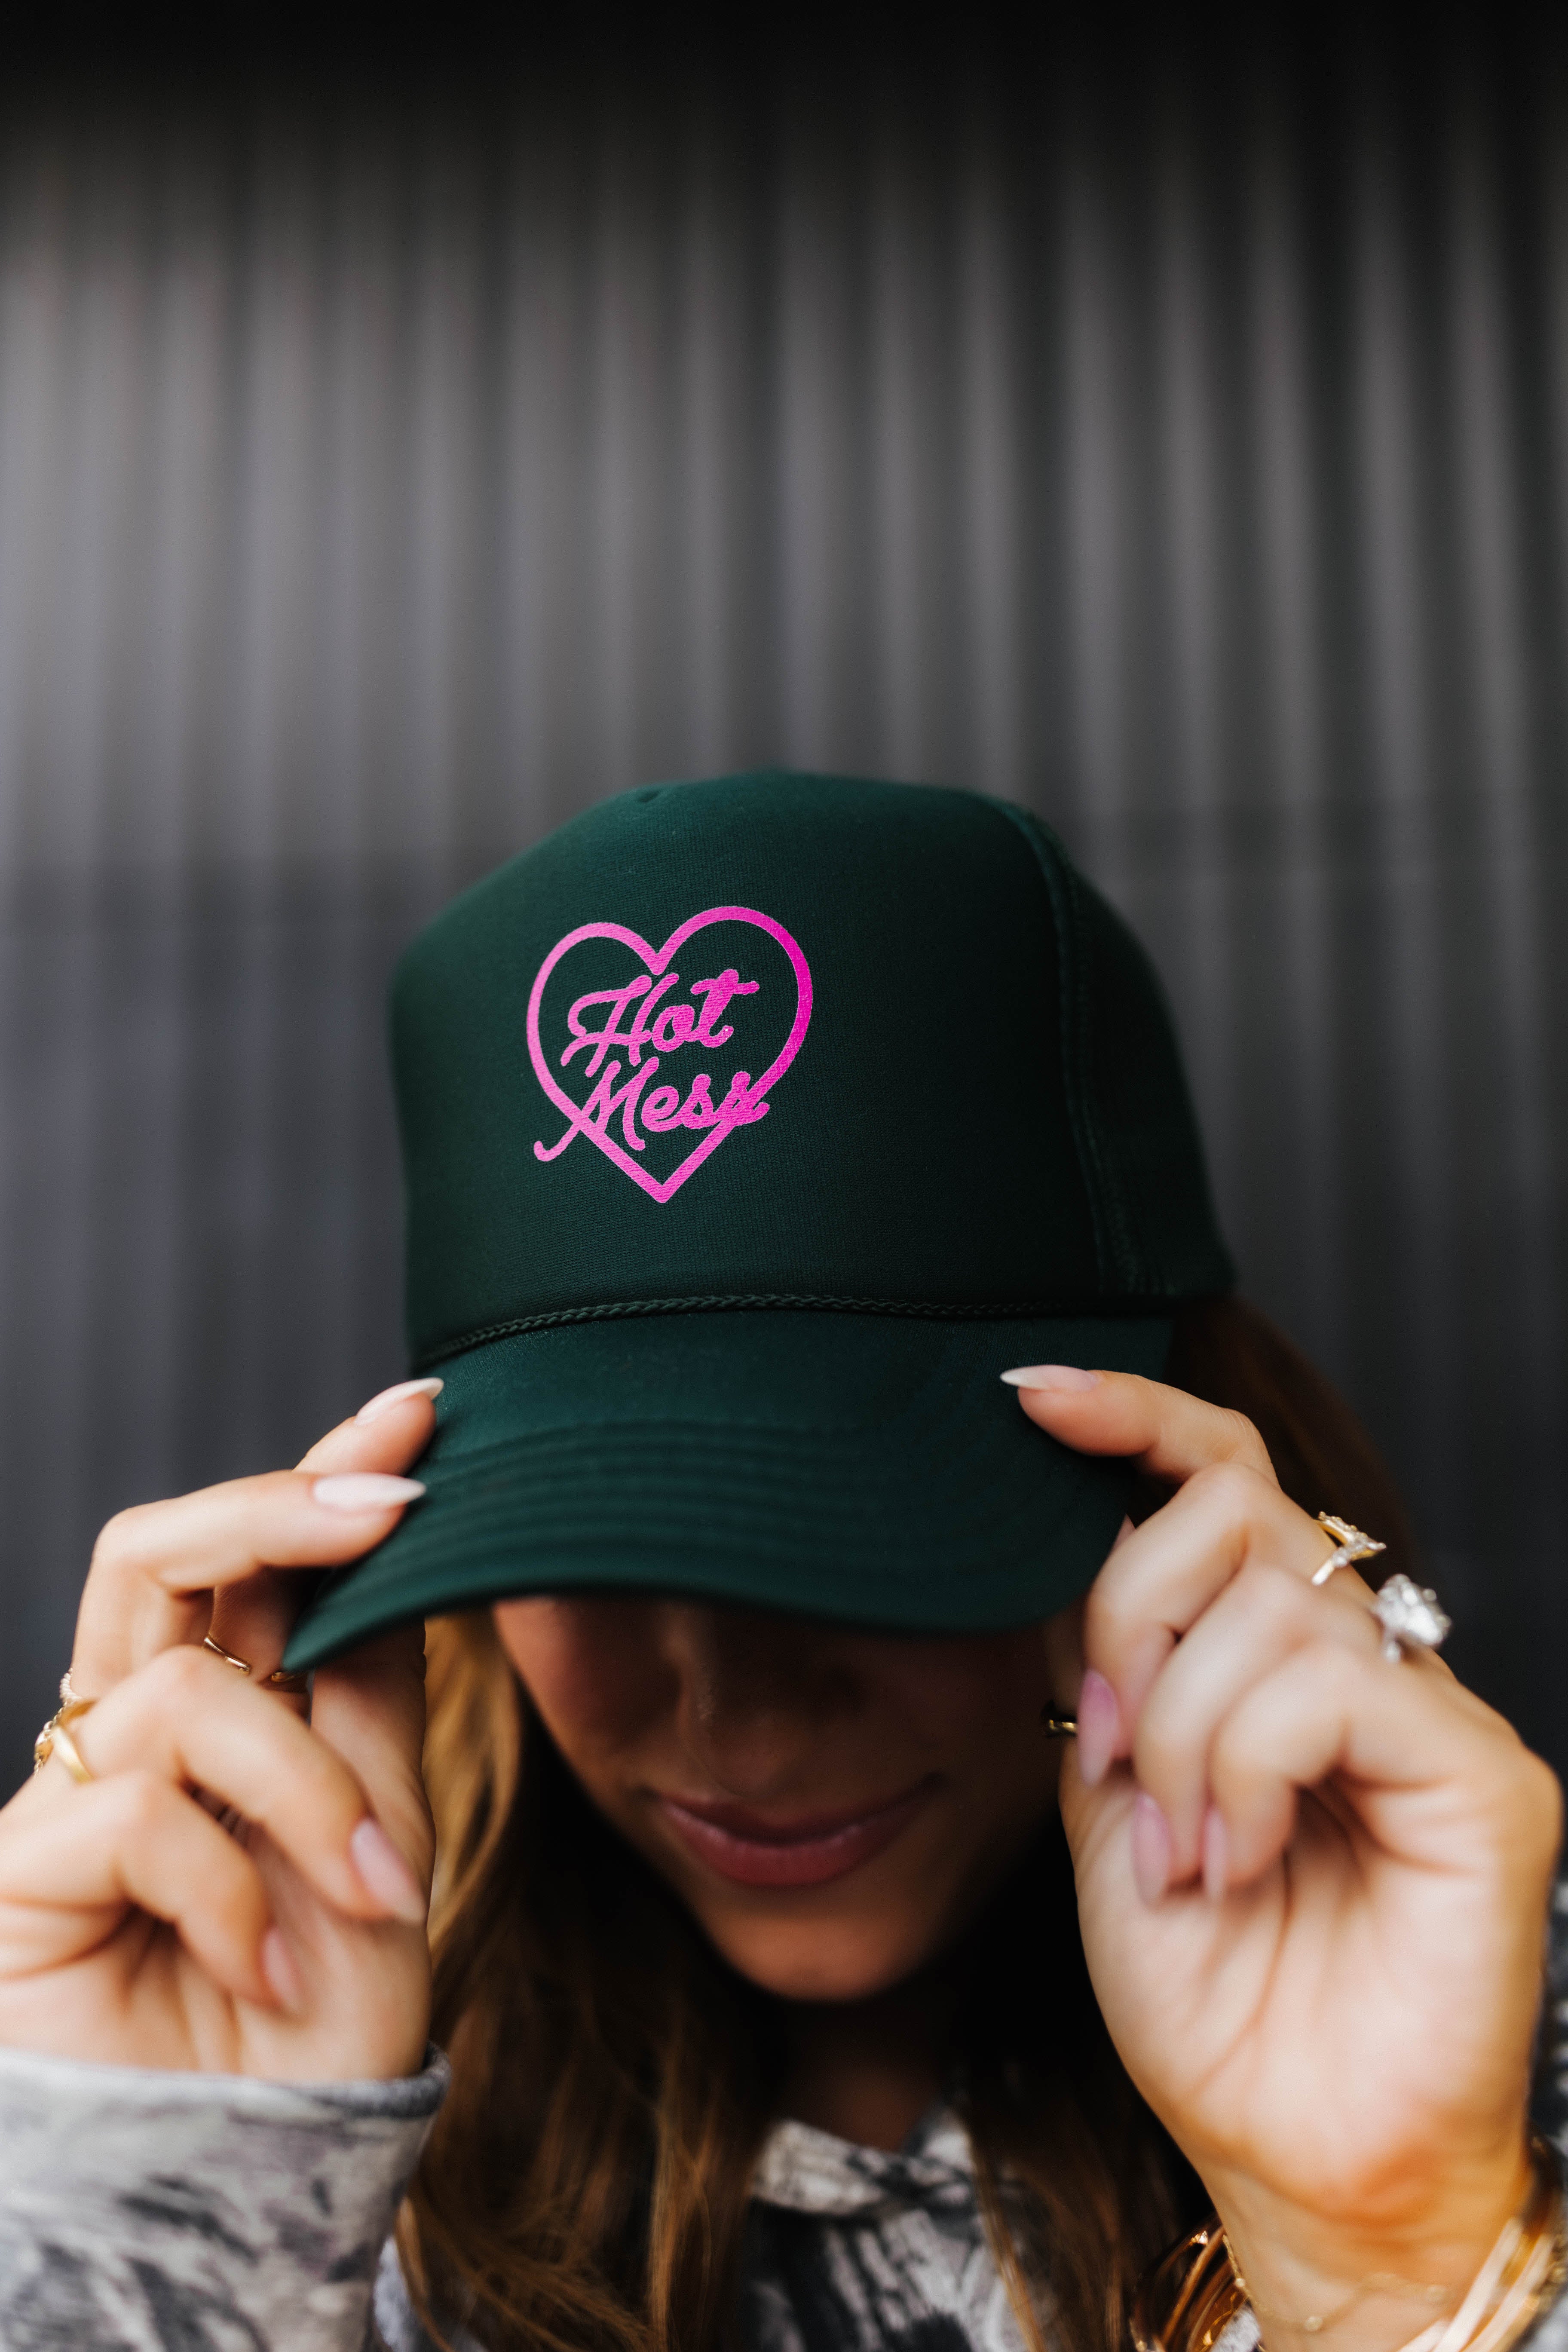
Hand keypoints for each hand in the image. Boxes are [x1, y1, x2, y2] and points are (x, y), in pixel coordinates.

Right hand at [0, 1384, 439, 2079]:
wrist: (253, 2185)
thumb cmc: (318, 2021)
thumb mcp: (382, 1827)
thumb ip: (370, 1690)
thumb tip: (403, 1539)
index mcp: (219, 1712)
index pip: (252, 1561)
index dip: (323, 1469)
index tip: (422, 1412)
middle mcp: (125, 1735)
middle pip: (154, 1551)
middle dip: (277, 1506)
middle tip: (397, 1503)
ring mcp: (63, 1799)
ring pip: (185, 1694)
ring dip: (308, 1792)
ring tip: (371, 1892)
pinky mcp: (14, 1876)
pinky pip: (140, 1814)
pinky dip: (236, 1890)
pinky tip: (269, 1969)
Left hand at [1019, 1369, 1561, 2351]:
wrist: (1285, 2153)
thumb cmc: (1208, 1993)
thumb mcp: (1111, 1798)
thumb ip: (1098, 1668)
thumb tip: (1055, 1533)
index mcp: (1281, 1654)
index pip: (1225, 1477)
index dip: (1136, 1416)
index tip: (1030, 1396)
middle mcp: (1370, 1659)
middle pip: (1235, 1513)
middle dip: (1134, 1618)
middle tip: (1121, 1754)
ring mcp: (1436, 1713)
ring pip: (1274, 1604)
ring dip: (1185, 1733)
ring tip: (1189, 1852)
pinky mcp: (1486, 1779)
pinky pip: (1335, 1687)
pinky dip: (1249, 1770)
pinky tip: (1241, 1859)